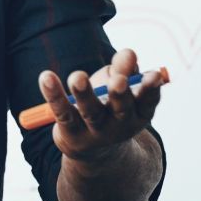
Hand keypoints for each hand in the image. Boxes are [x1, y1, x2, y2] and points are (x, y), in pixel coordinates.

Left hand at [38, 48, 163, 161]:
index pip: (148, 101)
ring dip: (84, 93)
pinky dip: (54, 95)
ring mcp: (95, 130)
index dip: (151, 89)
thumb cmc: (109, 105)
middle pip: (121, 108)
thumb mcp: (120, 85)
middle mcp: (121, 125)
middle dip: (119, 93)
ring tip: (78, 77)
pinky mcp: (71, 131)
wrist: (91, 146)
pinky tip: (46, 77)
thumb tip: (128, 53)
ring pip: (90, 112)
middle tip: (118, 80)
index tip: (153, 75)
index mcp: (139, 113)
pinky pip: (62, 112)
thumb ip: (124, 68)